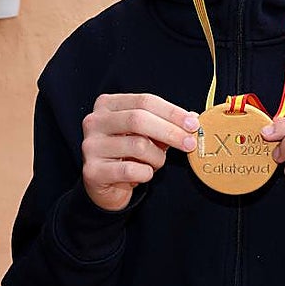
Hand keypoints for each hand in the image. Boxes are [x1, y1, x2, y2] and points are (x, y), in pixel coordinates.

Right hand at [80, 93, 198, 211]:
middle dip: (170, 131)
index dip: (172, 112)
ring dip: (157, 157)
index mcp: (108, 105)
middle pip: (139, 119)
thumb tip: (193, 118)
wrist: (104, 185)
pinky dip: (146, 173)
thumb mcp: (146, 134)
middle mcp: (95, 121)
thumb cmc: (128, 154)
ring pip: (138, 146)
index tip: (193, 124)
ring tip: (157, 163)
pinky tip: (144, 174)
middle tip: (190, 143)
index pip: (145, 100)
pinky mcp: (92, 170)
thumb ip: (165, 124)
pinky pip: (130, 170)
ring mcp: (91, 146)